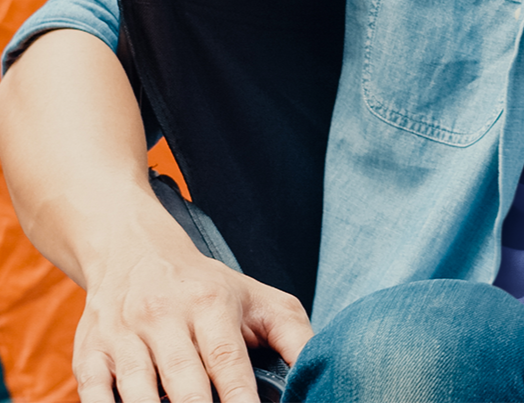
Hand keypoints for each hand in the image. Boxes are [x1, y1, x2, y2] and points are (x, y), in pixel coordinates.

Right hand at [73, 235, 311, 402]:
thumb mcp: (257, 299)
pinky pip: (95, 398)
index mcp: (210, 303)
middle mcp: (165, 317)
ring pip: (138, 395)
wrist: (133, 251)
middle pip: (183, 385)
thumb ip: (292, 336)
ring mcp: (123, 338)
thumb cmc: (206, 286)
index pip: (226, 360)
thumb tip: (319, 372)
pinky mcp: (89, 357)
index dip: (238, 398)